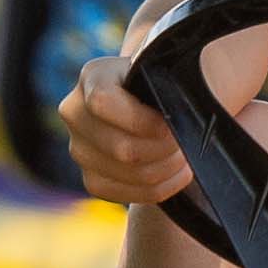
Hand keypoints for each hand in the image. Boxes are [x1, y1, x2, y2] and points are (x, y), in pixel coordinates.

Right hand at [59, 54, 187, 206]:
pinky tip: (175, 173)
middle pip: (122, 148)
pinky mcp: (91, 179)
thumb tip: (193, 110)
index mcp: (93, 76)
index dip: (141, 120)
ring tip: (184, 156)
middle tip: (185, 142)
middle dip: (165, 149)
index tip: (171, 125)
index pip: (102, 102)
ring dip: (167, 168)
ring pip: (130, 173)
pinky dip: (160, 188)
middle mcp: (75, 112)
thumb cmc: (163, 86)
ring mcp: (79, 149)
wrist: (152, 107)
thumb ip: (173, 81)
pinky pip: (127, 194)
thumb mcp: (166, 73)